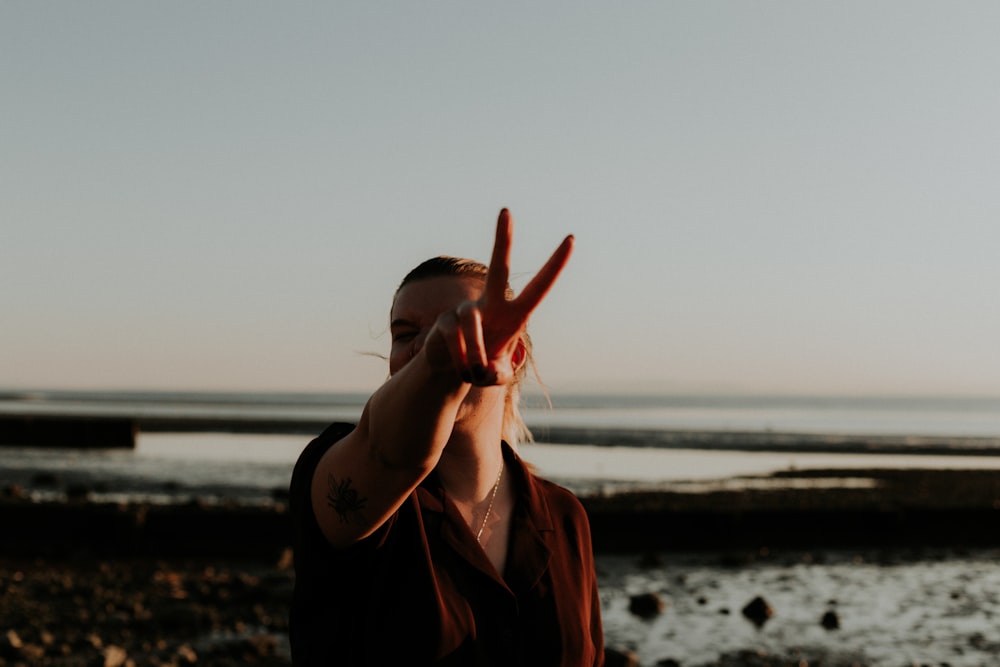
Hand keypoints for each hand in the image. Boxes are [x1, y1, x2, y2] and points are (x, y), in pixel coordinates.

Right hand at [435, 209, 573, 385]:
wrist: (452, 372)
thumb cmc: (483, 368)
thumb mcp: (496, 376)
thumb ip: (498, 375)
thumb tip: (485, 369)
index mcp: (514, 314)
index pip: (539, 287)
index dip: (555, 265)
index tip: (571, 238)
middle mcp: (491, 304)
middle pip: (498, 268)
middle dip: (502, 239)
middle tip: (506, 210)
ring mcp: (466, 308)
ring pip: (473, 325)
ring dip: (475, 355)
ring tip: (474, 373)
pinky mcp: (446, 320)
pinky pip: (454, 338)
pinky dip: (460, 359)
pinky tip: (459, 368)